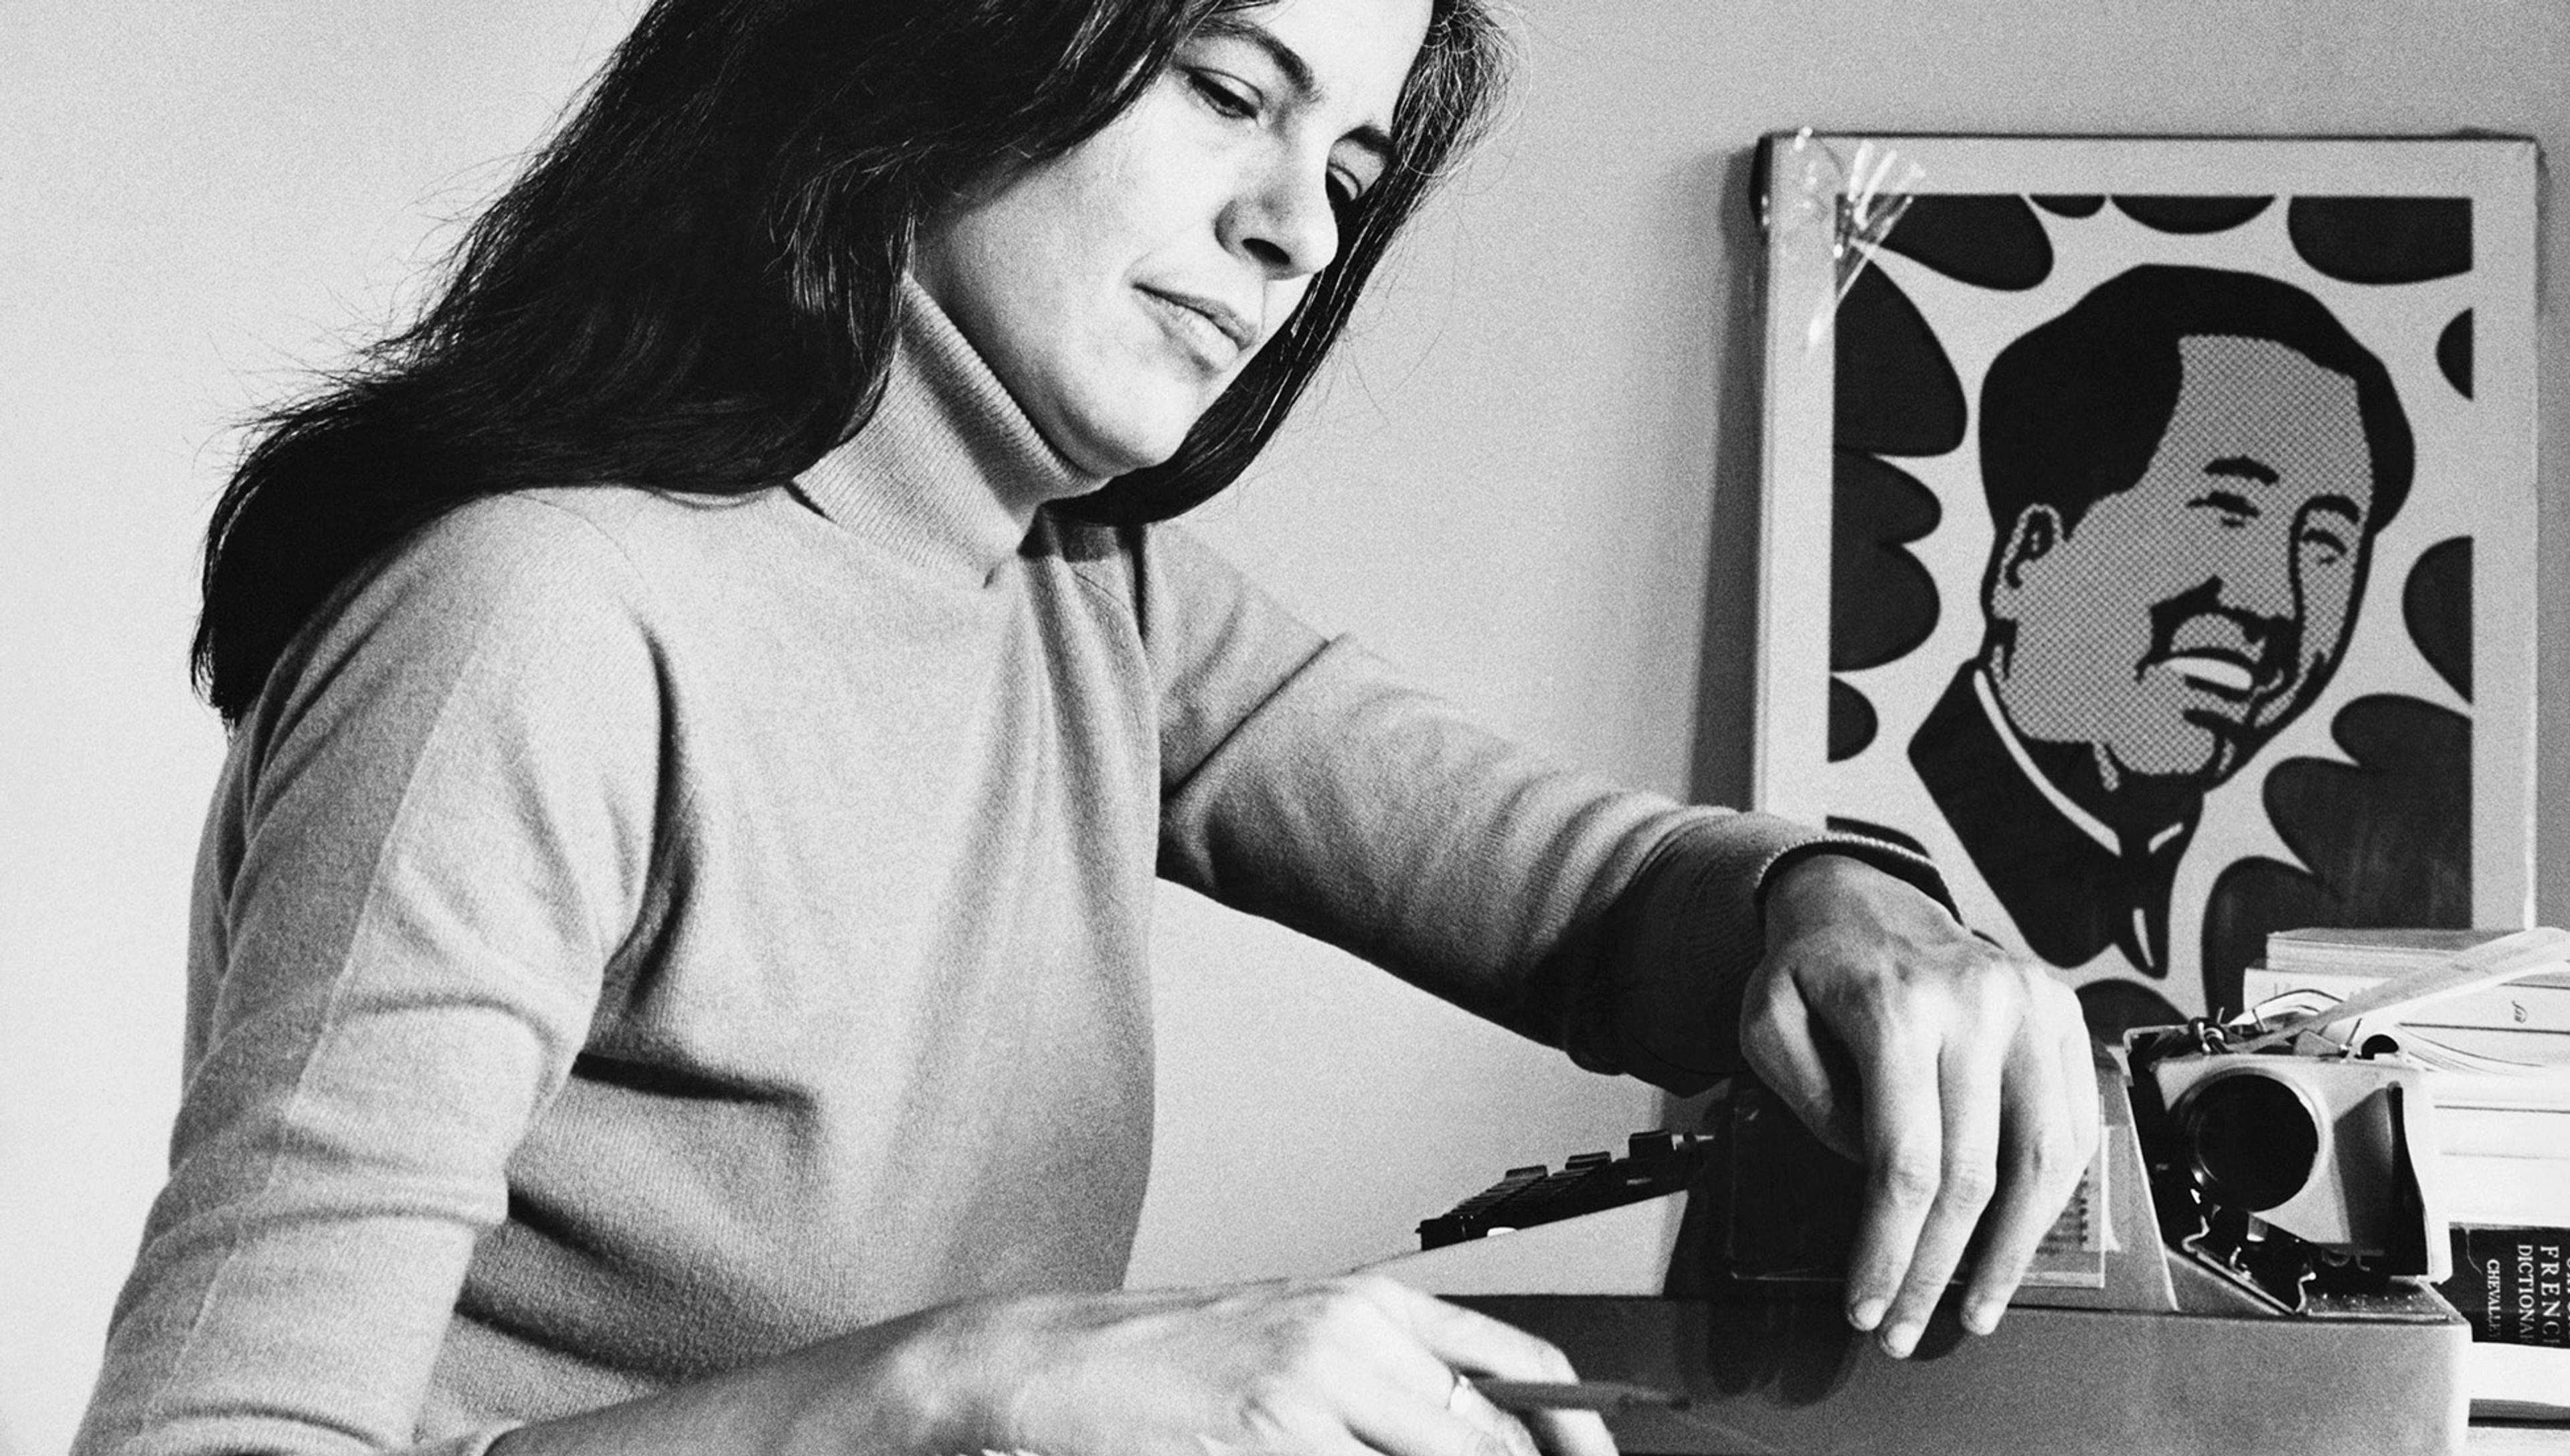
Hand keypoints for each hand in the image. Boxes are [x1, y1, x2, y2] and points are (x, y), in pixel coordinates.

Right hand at [926, 1275, 1617, 1455]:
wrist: (1056, 1364)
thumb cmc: (1169, 1358)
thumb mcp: (1295, 1342)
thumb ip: (1386, 1378)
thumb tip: (1470, 1430)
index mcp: (1368, 1303)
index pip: (1517, 1366)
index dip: (1575, 1433)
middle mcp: (1353, 1333)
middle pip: (1491, 1433)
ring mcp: (1313, 1386)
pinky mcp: (1270, 1432)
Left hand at [1740, 852, 2098, 1358]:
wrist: (1862, 900)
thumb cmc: (1811, 970)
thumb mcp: (1769, 1024)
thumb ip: (1811, 1102)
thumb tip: (1874, 1179)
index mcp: (1898, 1005)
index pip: (1904, 1161)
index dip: (1889, 1249)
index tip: (1867, 1304)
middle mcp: (1979, 1003)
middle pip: (1973, 1174)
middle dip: (1939, 1268)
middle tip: (1907, 1326)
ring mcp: (2033, 1006)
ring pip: (2045, 1161)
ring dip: (2012, 1252)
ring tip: (1975, 1307)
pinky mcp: (2064, 1015)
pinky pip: (2075, 1127)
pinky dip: (2052, 1198)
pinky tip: (2017, 1242)